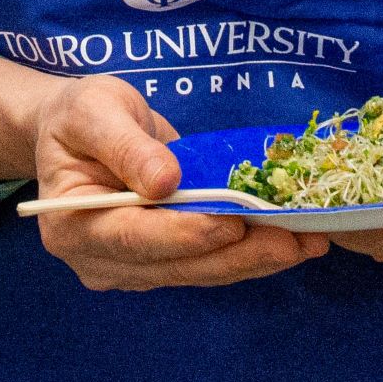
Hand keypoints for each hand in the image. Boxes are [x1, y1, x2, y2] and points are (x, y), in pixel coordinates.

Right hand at [31, 78, 329, 291]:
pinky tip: (292, 240)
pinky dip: (250, 252)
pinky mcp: (162, 264)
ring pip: (201, 271)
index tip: (234, 223)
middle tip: (296, 241)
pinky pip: (209, 263)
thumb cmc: (79, 116)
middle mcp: (100, 260)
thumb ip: (126, 145)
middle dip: (240, 253)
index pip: (136, 237)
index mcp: (72, 226)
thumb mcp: (93, 111)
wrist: (81, 132)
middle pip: (177, 264)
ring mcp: (132, 269)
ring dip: (256, 258)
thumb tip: (165, 181)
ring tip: (309, 242)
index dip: (188, 233)